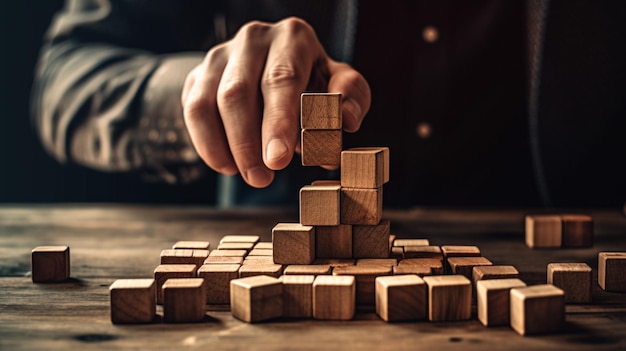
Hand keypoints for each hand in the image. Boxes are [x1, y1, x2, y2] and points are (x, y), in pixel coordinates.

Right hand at [181, 17, 370, 187]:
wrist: (273, 67)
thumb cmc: (313, 82)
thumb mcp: (339, 85)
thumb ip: (351, 98)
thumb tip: (347, 120)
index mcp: (292, 37)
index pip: (281, 78)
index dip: (278, 121)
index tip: (278, 160)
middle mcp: (253, 39)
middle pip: (238, 92)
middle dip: (248, 142)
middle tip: (262, 179)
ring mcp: (220, 55)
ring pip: (208, 104)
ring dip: (226, 148)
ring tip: (249, 176)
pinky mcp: (199, 76)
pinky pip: (193, 112)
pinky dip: (207, 145)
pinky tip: (227, 165)